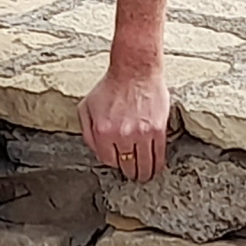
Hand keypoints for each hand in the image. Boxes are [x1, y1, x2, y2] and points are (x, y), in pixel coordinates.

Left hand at [79, 57, 170, 182]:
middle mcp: (122, 135)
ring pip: (144, 165)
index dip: (113, 162)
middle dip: (129, 172)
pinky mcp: (158, 129)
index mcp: (103, 131)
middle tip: (132, 173)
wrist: (135, 70)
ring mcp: (141, 133)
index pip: (108, 161)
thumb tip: (97, 152)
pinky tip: (155, 167)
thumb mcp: (86, 107)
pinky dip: (157, 165)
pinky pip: (158, 155)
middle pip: (127, 166)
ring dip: (144, 174)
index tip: (118, 160)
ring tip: (144, 175)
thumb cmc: (111, 86)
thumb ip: (87, 132)